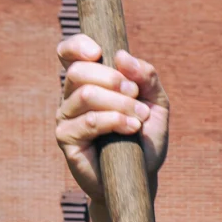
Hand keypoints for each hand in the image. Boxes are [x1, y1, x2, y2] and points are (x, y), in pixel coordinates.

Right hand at [55, 35, 169, 201]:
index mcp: (88, 81)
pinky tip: (132, 128)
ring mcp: (66, 117)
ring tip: (140, 118)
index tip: (99, 50)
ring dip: (120, 103)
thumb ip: (146, 77)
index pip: (68, 53)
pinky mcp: (67, 139)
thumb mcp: (155, 103)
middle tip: (136, 95)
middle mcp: (71, 96)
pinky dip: (115, 120)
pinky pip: (89, 121)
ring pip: (87, 95)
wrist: (141, 176)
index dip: (77, 45)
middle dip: (114, 79)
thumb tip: (123, 56)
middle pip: (80, 71)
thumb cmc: (144, 138)